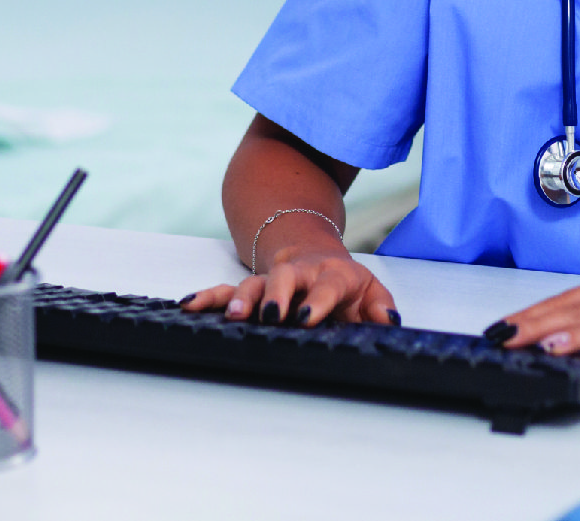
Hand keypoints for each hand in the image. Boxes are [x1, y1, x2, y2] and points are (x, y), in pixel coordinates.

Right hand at [178, 243, 398, 328]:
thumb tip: (390, 323)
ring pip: (253, 283)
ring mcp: (273, 279)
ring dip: (241, 298)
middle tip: (270, 315)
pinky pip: (227, 290)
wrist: (318, 255)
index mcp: (332, 275)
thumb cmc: (347, 285)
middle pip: (285, 277)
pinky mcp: (253, 289)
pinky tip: (189, 305)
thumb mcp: (371, 293)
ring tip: (233, 316)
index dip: (318, 299)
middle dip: (276, 294)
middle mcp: (299, 273)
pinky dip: (208, 296)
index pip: (327, 285)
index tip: (307, 317)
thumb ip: (381, 310)